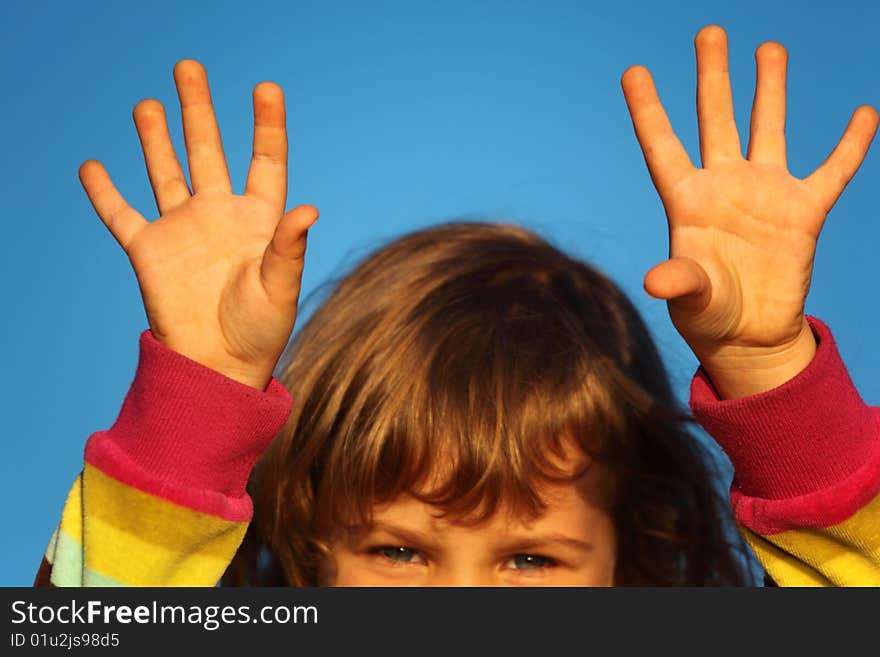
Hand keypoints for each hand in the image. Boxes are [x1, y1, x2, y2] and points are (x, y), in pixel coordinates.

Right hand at [79, 60, 317, 389]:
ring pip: (166, 171)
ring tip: (149, 104)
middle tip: (189, 68)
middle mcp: (219, 215)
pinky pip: (121, 215)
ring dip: (156, 138)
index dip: (266, 125)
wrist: (219, 367)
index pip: (264, 161)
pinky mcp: (149, 251)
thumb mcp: (279, 288)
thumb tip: (309, 209)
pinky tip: (93, 165)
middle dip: (198, 110)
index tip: (266, 87)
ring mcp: (183, 230)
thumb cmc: (260, 331)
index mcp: (258, 219)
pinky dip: (104, 192)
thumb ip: (288, 248)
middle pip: (208, 151)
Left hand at [621, 25, 877, 397]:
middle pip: (717, 120)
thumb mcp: (691, 298)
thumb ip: (679, 282)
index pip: (663, 147)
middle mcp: (724, 187)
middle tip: (708, 32)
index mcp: (687, 202)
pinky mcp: (804, 212)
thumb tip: (654, 282)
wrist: (749, 335)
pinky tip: (865, 113)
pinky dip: (851, 145)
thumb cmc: (708, 315)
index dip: (648, 111)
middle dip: (714, 76)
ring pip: (769, 128)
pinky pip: (834, 170)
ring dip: (770, 88)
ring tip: (768, 47)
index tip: (633, 71)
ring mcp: (766, 194)